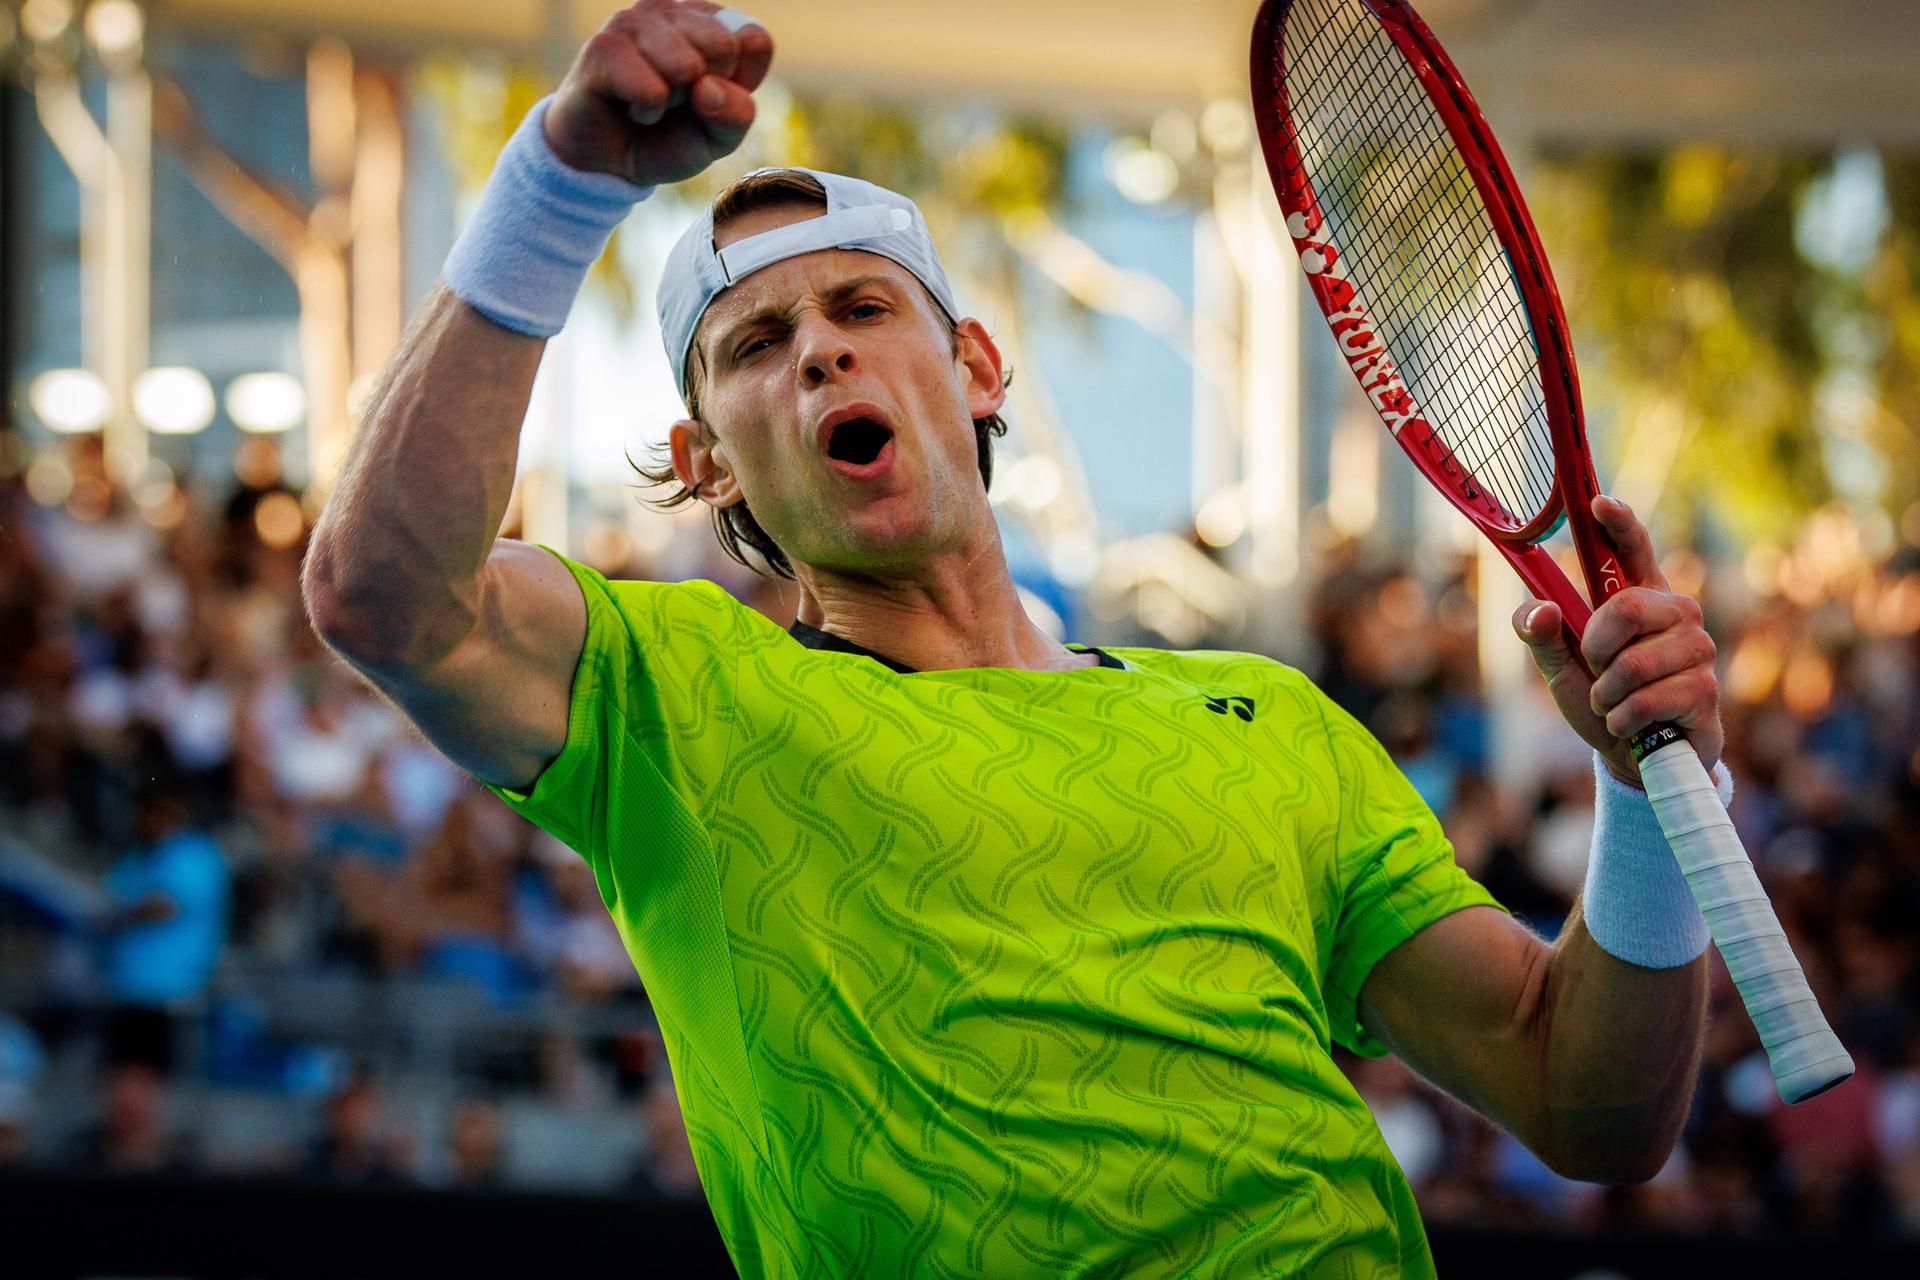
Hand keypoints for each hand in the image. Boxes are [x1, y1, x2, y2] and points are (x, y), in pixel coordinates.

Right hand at [544, 0, 774, 186]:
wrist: (610, 166)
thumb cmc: (669, 139)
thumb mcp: (720, 137)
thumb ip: (737, 114)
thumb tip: (707, 87)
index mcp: (709, 20)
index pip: (753, 39)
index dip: (739, 84)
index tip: (710, 97)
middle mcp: (671, 9)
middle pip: (722, 45)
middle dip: (705, 92)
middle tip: (676, 101)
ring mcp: (634, 21)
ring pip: (686, 65)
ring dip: (672, 101)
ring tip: (651, 101)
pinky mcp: (604, 45)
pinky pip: (651, 89)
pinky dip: (647, 112)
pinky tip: (629, 106)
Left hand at [1512, 496, 1722, 786]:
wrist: (1634, 757)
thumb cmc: (1601, 699)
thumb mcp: (1558, 668)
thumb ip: (1540, 636)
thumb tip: (1539, 610)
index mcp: (1640, 597)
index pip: (1633, 550)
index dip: (1619, 525)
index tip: (1599, 503)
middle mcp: (1677, 613)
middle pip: (1627, 606)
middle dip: (1595, 646)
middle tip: (1595, 669)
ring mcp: (1698, 649)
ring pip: (1633, 663)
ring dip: (1606, 694)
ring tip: (1613, 705)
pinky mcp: (1706, 690)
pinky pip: (1647, 699)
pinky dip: (1623, 719)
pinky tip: (1631, 725)